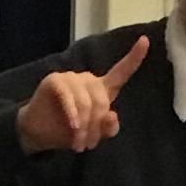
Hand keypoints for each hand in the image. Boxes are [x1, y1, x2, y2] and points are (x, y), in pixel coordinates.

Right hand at [16, 34, 148, 154]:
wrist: (39, 132)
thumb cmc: (68, 130)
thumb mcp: (92, 135)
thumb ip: (107, 128)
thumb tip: (112, 115)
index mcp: (101, 89)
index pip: (121, 72)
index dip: (134, 58)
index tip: (146, 40)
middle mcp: (87, 79)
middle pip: (102, 100)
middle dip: (97, 126)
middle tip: (89, 145)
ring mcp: (70, 78)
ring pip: (86, 101)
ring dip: (84, 126)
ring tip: (78, 144)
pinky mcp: (55, 80)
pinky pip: (69, 97)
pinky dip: (72, 114)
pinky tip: (73, 127)